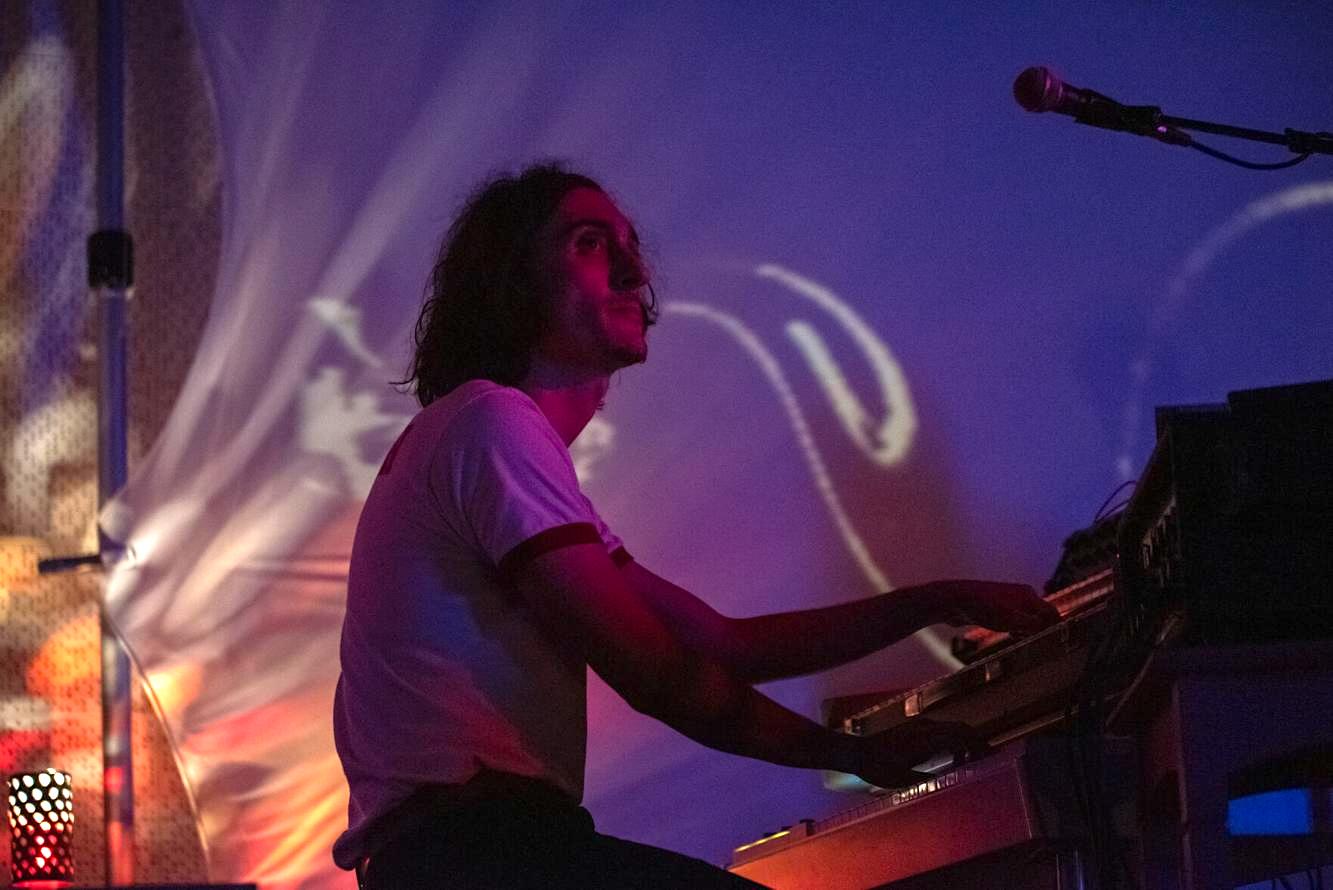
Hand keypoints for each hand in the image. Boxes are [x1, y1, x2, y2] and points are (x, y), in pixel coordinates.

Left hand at [851, 718, 988, 788]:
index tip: (990, 756)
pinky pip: (941, 731)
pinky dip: (952, 742)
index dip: (979, 743)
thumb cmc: (879, 767)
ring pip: (951, 728)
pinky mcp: (915, 728)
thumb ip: (930, 776)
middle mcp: (925, 727)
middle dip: (976, 742)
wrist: (857, 753)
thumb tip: (954, 777)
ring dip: (964, 743)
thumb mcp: (905, 779)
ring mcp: (920, 725)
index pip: (962, 733)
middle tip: (984, 760)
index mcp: (926, 737)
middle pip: (961, 728)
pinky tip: (950, 759)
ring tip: (967, 763)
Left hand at [929, 579, 1060, 634]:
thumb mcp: (1012, 620)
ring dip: (1028, 631)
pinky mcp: (995, 610)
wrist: (955, 601)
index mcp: (1028, 595)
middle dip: (1043, 630)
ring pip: (1026, 620)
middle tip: (1047, 645)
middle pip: (1039, 616)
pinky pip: (1012, 622)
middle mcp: (1020, 596)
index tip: (1061, 639)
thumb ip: (1033, 626)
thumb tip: (1050, 630)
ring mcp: (1007, 602)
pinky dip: (1016, 630)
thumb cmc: (982, 606)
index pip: (1050, 612)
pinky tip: (1013, 637)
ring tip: (1031, 643)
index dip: (1057, 625)